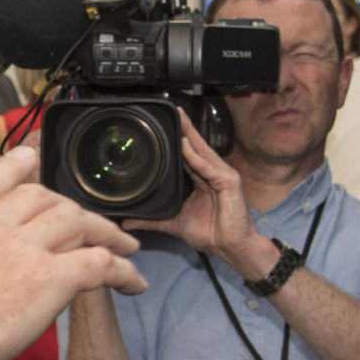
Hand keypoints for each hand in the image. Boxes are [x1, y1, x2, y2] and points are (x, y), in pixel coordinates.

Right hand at [0, 146, 146, 359]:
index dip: (14, 166)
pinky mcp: (48, 278)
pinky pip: (97, 263)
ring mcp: (21, 249)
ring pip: (76, 221)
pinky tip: (133, 281)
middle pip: (42, 197)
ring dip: (105, 232)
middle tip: (90, 220)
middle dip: (71, 206)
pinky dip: (121, 270)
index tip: (29, 157)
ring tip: (124, 247)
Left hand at [123, 112, 270, 278]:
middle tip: (173, 112)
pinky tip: (186, 146)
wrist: (230, 247)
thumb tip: (129, 220)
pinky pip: (209, 167)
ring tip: (179, 119)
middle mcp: (212, 173)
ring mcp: (222, 175)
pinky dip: (196, 157)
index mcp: (202, 179)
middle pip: (196, 147)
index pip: (188, 155)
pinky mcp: (230, 181)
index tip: (165, 126)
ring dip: (190, 135)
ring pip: (203, 152)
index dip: (179, 140)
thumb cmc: (211, 233)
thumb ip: (153, 220)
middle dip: (185, 129)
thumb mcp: (175, 223)